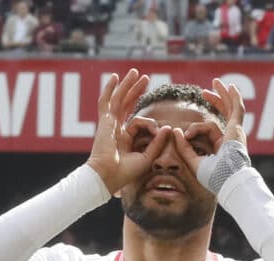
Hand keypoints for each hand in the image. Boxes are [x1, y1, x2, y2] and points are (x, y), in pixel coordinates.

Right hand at [86, 69, 169, 194]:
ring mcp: (109, 124)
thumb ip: (157, 142)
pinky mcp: (105, 121)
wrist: (108, 176)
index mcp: (124, 138)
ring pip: (119, 99)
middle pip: (127, 104)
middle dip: (136, 90)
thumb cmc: (125, 173)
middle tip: (146, 78)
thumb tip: (168, 127)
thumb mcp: (147, 157)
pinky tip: (115, 77)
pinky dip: (109, 89)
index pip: (138, 122)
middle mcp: (116, 129)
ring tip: (136, 72)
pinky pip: (106, 101)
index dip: (151, 124)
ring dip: (127, 85)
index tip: (158, 132)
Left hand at [170, 78, 244, 174]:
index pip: (210, 130)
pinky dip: (234, 97)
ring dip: (222, 95)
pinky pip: (236, 109)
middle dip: (215, 101)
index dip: (196, 128)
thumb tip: (175, 131)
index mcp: (222, 146)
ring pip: (230, 108)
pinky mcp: (237, 128)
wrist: (228, 181)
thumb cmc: (214, 177)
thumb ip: (185, 148)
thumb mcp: (194, 161)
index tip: (184, 134)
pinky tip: (229, 87)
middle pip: (223, 114)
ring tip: (216, 82)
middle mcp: (230, 137)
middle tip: (204, 92)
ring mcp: (235, 132)